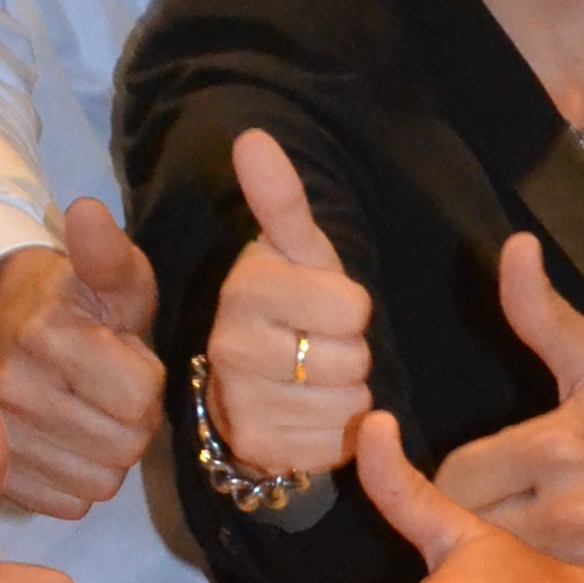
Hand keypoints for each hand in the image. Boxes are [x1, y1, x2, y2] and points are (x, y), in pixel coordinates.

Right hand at [0, 200, 161, 520]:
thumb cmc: (75, 302)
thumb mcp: (107, 274)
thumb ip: (108, 253)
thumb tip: (86, 211)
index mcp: (47, 335)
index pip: (140, 398)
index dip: (146, 382)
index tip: (126, 360)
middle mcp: (13, 388)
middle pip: (125, 445)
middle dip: (132, 421)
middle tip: (111, 391)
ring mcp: (0, 438)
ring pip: (101, 481)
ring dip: (110, 455)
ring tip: (92, 414)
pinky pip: (70, 504)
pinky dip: (81, 481)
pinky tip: (71, 444)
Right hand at [207, 127, 373, 476]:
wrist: (253, 381)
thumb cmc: (290, 305)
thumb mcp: (297, 251)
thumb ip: (281, 200)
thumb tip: (251, 137)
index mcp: (247, 288)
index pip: (352, 306)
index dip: (351, 308)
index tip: (321, 306)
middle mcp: (232, 346)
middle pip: (351, 357)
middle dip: (349, 352)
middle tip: (316, 345)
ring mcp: (241, 401)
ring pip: (346, 400)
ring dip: (345, 393)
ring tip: (313, 379)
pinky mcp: (257, 445)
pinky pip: (333, 442)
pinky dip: (334, 432)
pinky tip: (307, 414)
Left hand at [437, 235, 583, 564]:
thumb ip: (542, 313)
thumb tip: (513, 247)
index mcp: (557, 447)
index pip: (455, 474)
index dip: (457, 471)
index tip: (475, 466)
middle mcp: (564, 507)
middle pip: (464, 522)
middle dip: (466, 510)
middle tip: (489, 498)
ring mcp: (578, 556)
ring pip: (489, 561)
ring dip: (486, 547)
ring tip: (509, 525)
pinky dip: (515, 576)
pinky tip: (530, 562)